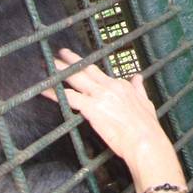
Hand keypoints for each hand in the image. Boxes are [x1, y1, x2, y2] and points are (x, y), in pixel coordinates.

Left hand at [43, 49, 175, 172]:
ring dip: (61, 71)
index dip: (90, 71)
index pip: (102, 75)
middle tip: (61, 53)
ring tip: (48, 65)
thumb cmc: (147, 126)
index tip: (83, 68)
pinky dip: (55, 93)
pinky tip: (45, 90)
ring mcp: (99, 95)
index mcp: (121, 85)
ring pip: (75, 78)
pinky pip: (69, 97)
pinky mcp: (91, 107)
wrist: (144, 140)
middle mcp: (109, 86)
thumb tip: (137, 77)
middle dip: (72, 60)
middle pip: (86, 70)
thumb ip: (139, 88)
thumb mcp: (146, 102)